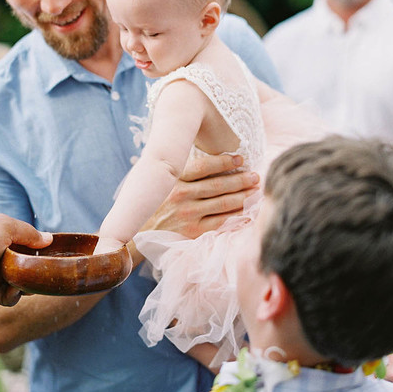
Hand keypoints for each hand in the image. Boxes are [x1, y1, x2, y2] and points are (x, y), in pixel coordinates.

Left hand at [0, 214, 52, 306]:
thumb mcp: (6, 227)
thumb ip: (29, 233)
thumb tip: (49, 239)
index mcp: (2, 235)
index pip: (27, 241)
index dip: (40, 247)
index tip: (54, 253)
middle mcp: (0, 253)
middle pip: (27, 263)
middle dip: (37, 268)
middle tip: (44, 272)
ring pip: (21, 281)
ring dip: (27, 284)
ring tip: (27, 283)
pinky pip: (10, 296)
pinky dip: (14, 295)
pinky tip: (12, 290)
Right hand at [141, 153, 259, 238]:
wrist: (136, 234)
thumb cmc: (153, 204)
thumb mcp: (160, 181)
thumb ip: (181, 171)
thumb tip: (211, 159)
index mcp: (173, 178)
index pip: (204, 166)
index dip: (224, 161)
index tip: (240, 158)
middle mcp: (181, 195)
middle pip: (218, 184)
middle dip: (241, 179)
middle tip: (256, 175)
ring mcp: (188, 214)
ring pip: (223, 203)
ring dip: (243, 196)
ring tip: (256, 191)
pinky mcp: (192, 232)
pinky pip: (220, 223)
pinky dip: (236, 217)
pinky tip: (248, 213)